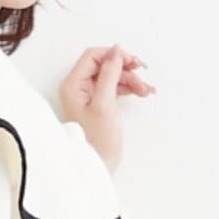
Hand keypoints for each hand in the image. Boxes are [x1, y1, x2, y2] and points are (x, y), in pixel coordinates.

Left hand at [59, 42, 154, 173]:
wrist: (98, 167)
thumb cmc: (97, 142)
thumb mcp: (104, 104)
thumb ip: (109, 74)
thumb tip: (116, 51)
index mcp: (73, 86)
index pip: (92, 56)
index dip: (113, 55)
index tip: (131, 61)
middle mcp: (78, 88)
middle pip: (104, 65)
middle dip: (125, 69)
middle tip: (142, 73)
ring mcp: (88, 96)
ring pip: (112, 76)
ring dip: (131, 79)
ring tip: (146, 89)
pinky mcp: (98, 104)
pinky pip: (114, 88)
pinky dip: (128, 88)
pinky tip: (142, 92)